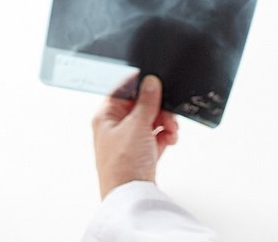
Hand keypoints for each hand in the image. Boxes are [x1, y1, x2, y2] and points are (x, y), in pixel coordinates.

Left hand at [92, 75, 180, 198]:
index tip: (157, 82)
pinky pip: (155, 137)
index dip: (141, 85)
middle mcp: (115, 127)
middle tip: (168, 114)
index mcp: (106, 116)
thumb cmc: (123, 164)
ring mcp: (128, 141)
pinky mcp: (140, 154)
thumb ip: (147, 101)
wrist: (131, 196)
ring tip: (171, 130)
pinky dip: (164, 136)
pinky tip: (170, 139)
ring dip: (164, 123)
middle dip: (158, 109)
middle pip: (140, 106)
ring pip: (150, 121)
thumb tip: (151, 81)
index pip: (123, 90)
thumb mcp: (137, 125)